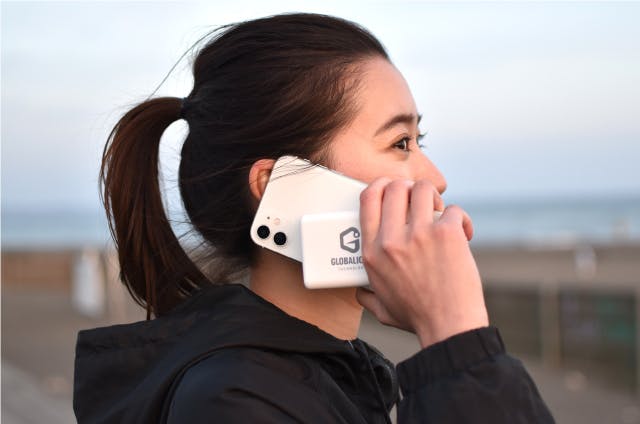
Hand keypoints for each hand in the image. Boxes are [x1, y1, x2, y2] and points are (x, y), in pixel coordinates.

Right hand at [356, 178, 488, 347]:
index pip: (368, 198)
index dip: (381, 185)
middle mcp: (391, 240)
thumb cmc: (417, 318)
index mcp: (372, 253)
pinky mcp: (447, 234)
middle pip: (395, 186)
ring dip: (433, 197)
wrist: (449, 327)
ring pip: (423, 189)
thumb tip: (358, 290)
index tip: (392, 188)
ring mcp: (419, 234)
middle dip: (409, 188)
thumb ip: (366, 295)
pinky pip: (454, 210)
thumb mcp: (380, 307)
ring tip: (440, 212)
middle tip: (421, 203)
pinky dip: (461, 220)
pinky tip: (465, 234)